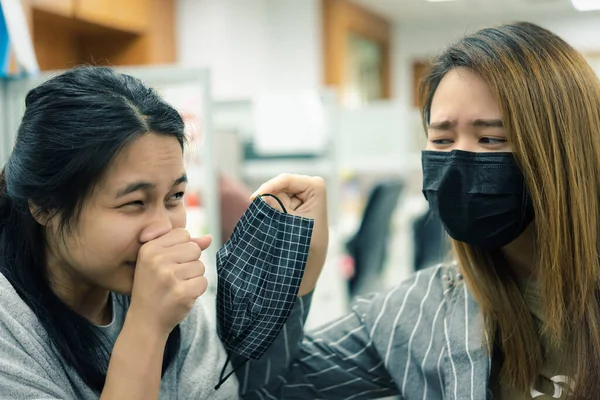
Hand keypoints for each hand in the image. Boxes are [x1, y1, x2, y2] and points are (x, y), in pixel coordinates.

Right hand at [128, 229, 210, 336]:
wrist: (145, 321)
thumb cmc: (154, 288)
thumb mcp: (159, 262)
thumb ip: (183, 246)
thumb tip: (209, 238)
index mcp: (149, 248)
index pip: (183, 233)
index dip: (182, 249)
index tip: (169, 263)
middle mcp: (157, 260)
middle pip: (194, 249)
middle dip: (190, 263)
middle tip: (173, 277)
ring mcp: (169, 276)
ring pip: (200, 266)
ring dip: (193, 277)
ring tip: (175, 287)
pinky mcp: (181, 292)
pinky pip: (204, 282)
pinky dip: (197, 290)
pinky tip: (181, 296)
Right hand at [252, 174, 327, 295]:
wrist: (304, 277)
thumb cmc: (303, 252)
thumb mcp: (289, 228)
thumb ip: (275, 207)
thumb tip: (261, 197)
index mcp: (317, 193)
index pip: (290, 179)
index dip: (271, 185)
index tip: (255, 199)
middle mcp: (309, 195)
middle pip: (281, 186)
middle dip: (269, 198)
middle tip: (257, 211)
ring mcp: (300, 204)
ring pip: (275, 197)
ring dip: (268, 208)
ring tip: (268, 227)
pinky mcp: (291, 213)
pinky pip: (275, 207)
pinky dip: (268, 214)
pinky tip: (266, 226)